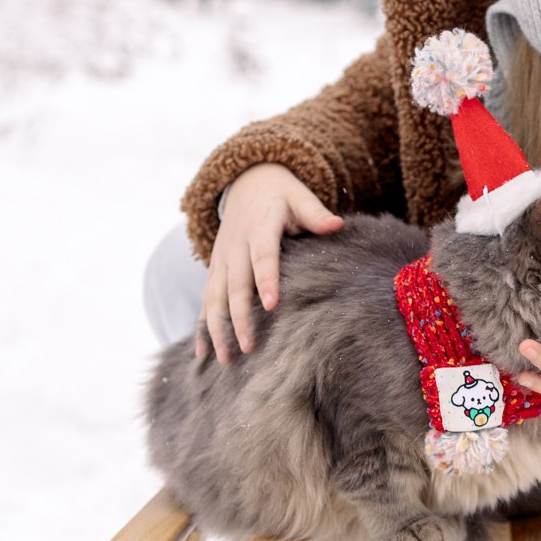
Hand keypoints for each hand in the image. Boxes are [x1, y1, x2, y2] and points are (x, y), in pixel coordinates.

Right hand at [198, 164, 343, 363]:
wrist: (246, 181)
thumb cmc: (281, 194)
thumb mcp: (299, 196)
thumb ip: (315, 213)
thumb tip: (336, 224)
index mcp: (259, 228)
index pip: (262, 256)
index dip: (266, 280)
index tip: (272, 305)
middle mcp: (235, 246)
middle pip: (235, 285)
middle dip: (239, 317)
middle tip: (248, 347)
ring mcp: (221, 259)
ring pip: (214, 297)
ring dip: (217, 329)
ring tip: (226, 358)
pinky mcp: (214, 269)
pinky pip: (206, 301)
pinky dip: (203, 327)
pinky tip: (203, 354)